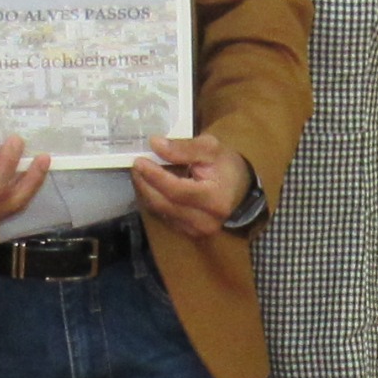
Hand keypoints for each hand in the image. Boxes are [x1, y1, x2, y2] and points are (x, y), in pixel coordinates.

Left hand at [131, 134, 251, 238]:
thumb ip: (184, 148)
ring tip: (141, 173)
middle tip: (136, 165)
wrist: (242, 192)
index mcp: (214, 199)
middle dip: (145, 184)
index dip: (155, 176)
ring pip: (160, 211)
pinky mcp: (189, 233)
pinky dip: (154, 200)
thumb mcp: (211, 149)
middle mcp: (205, 220)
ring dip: (146, 192)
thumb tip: (155, 144)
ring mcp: (196, 230)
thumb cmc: (227, 167)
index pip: (177, 190)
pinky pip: (164, 216)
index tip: (139, 161)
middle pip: (164, 204)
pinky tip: (151, 186)